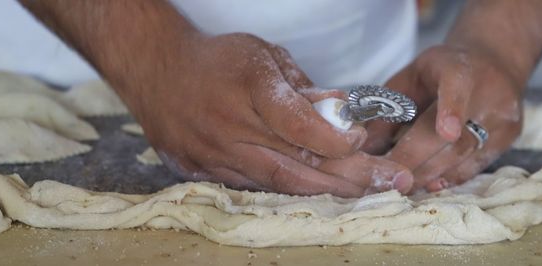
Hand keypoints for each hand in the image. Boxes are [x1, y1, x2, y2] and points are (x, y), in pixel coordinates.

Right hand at [123, 33, 412, 196]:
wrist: (155, 68)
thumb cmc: (216, 58)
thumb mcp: (264, 56)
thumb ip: (303, 88)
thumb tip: (344, 112)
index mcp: (249, 88)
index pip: (300, 126)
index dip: (336, 140)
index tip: (361, 141)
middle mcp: (229, 126)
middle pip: (295, 164)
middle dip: (346, 177)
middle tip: (386, 184)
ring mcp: (212, 153)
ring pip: (275, 183)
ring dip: (321, 191)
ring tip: (358, 193)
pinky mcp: (200, 169)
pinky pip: (251, 186)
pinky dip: (285, 191)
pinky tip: (313, 193)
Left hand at [362, 45, 523, 191]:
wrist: (493, 59)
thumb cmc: (442, 70)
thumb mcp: (412, 76)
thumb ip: (389, 105)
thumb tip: (363, 144)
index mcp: (459, 69)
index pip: (457, 88)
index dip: (452, 110)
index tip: (446, 131)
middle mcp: (488, 92)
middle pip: (455, 134)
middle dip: (418, 159)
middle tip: (390, 178)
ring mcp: (503, 116)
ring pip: (465, 154)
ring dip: (430, 173)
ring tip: (403, 185)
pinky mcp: (509, 135)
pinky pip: (477, 163)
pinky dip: (451, 177)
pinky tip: (431, 184)